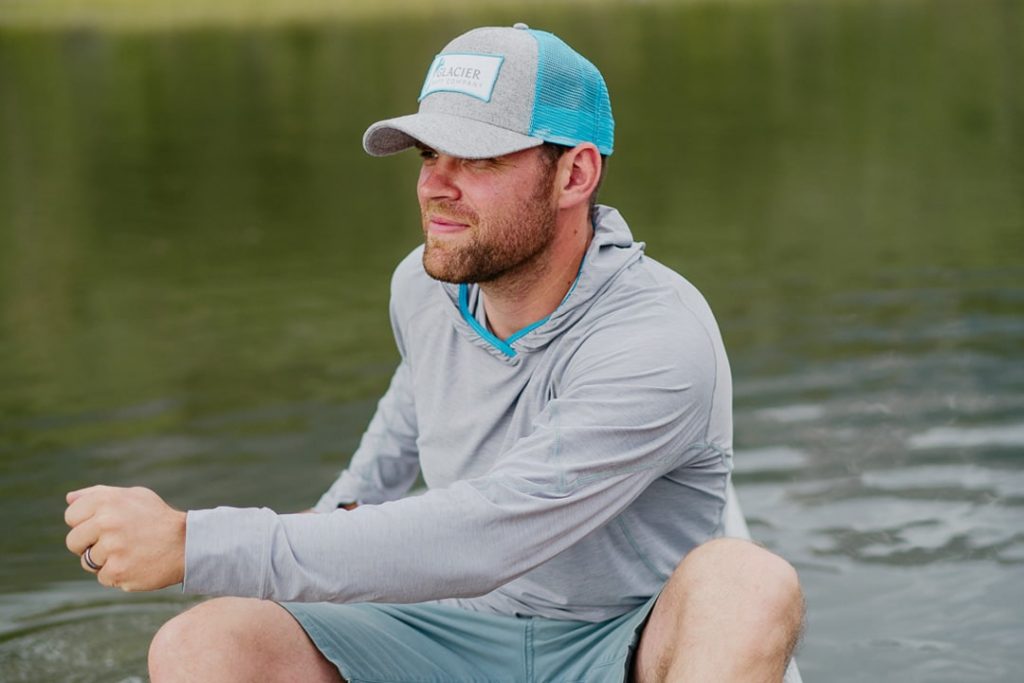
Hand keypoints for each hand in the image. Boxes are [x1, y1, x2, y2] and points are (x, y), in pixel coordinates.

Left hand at [64, 485, 185, 591]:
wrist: (187, 543)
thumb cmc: (157, 518)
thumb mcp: (133, 496)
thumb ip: (99, 495)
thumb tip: (69, 499)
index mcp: (107, 501)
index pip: (71, 516)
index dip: (86, 523)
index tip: (106, 526)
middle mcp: (107, 522)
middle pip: (73, 542)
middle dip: (90, 544)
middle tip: (116, 542)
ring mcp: (112, 548)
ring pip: (88, 562)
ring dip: (105, 561)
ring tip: (130, 553)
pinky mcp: (118, 571)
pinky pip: (103, 577)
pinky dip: (117, 574)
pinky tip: (136, 564)